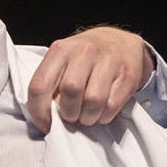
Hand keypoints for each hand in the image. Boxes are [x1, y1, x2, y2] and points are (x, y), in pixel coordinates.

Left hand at [27, 26, 153, 132]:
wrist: (122, 42)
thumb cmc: (87, 56)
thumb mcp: (63, 60)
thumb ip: (52, 83)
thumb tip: (48, 115)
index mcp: (61, 50)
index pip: (40, 85)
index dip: (39, 111)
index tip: (45, 124)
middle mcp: (84, 52)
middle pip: (70, 91)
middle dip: (68, 113)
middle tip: (71, 116)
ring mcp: (108, 62)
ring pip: (93, 101)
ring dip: (87, 117)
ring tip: (86, 115)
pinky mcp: (127, 75)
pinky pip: (112, 105)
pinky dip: (104, 116)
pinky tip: (101, 111)